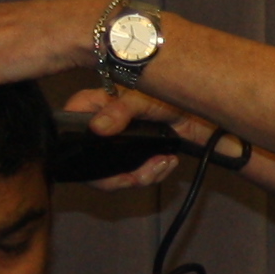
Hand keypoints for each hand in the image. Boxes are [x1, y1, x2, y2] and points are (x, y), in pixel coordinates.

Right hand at [60, 84, 194, 192]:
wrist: (203, 113)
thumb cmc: (170, 95)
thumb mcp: (144, 98)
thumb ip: (121, 110)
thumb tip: (98, 127)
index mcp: (99, 104)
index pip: (70, 118)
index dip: (71, 138)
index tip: (87, 155)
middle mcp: (105, 126)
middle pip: (90, 161)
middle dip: (114, 177)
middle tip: (134, 178)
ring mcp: (120, 143)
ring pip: (114, 174)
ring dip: (141, 176)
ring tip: (161, 163)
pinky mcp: (139, 156)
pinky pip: (136, 176)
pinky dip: (153, 174)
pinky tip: (166, 162)